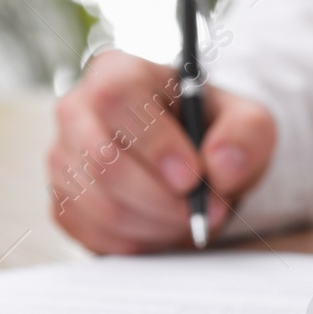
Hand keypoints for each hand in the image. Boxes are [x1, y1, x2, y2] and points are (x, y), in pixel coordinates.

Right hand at [47, 51, 276, 252]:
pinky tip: (166, 225)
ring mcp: (63, 159)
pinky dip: (142, 241)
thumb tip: (220, 166)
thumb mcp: (249, 122)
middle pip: (104, 161)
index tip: (192, 176)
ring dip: (159, 223)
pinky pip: (96, 235)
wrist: (197, 162)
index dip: (154, 142)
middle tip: (208, 208)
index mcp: (118, 72)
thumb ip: (247, 134)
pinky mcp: (64, 202)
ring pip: (102, 206)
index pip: (116, 97)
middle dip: (165, 198)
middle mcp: (77, 111)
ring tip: (193, 216)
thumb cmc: (215, 132)